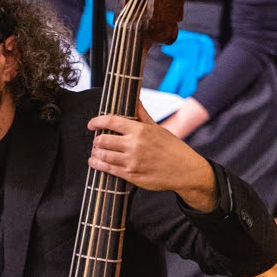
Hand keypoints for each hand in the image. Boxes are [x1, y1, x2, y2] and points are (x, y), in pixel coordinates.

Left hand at [89, 103, 216, 205]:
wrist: (185, 170)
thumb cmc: (173, 148)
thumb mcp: (158, 128)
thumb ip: (143, 115)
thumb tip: (136, 99)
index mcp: (140, 130)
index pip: (112, 122)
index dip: (97, 121)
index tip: (91, 124)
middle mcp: (134, 145)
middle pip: (103, 140)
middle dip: (96, 140)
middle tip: (97, 140)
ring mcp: (132, 162)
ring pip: (103, 156)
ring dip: (95, 153)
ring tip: (95, 151)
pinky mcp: (132, 176)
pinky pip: (109, 169)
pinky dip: (98, 165)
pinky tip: (95, 162)